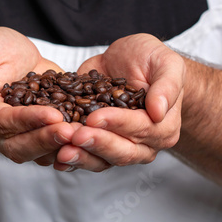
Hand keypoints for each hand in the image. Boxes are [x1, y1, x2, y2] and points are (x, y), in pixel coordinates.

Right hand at [0, 27, 76, 165]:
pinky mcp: (39, 136)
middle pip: (18, 146)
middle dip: (46, 140)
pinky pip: (53, 150)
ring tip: (83, 137)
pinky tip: (90, 139)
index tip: (52, 115)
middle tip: (71, 131)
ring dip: (59, 147)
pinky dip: (70, 147)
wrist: (15, 58)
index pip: (2, 122)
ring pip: (37, 154)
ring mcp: (19, 137)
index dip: (26, 120)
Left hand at [54, 34, 184, 171]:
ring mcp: (118, 146)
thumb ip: (167, 85)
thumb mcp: (165, 63)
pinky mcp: (97, 144)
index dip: (118, 124)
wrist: (129, 60)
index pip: (141, 129)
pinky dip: (71, 160)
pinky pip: (85, 157)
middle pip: (121, 151)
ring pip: (102, 160)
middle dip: (96, 144)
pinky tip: (54, 158)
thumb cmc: (150, 60)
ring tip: (62, 151)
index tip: (95, 117)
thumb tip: (159, 111)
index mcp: (162, 127)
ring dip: (81, 157)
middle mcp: (143, 144)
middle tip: (75, 136)